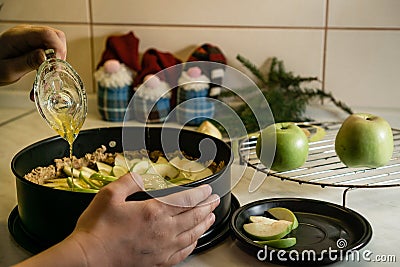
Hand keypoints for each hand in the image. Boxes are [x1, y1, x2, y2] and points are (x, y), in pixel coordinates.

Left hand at [0, 25, 65, 84]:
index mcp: (19, 37)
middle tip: (54, 69)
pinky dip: (52, 60)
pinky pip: (50, 48)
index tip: (56, 64)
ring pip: (56, 42)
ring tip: (48, 72)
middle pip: (56, 36)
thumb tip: (45, 56)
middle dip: (60, 54)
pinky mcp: (33, 43)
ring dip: (56, 58)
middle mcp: (27, 33)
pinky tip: (45, 70)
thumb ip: (27, 62)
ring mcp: (31, 37)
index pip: (48, 34)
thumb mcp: (8, 70)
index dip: (57, 49)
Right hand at [70, 173, 219, 266]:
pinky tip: (194, 240)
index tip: (208, 189)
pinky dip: (193, 243)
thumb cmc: (97, 230)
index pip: (186, 200)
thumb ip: (130, 181)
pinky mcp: (157, 261)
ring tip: (211, 216)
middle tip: (215, 200)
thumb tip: (143, 173)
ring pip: (192, 234)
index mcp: (154, 212)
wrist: (88, 259)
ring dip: (204, 223)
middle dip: (207, 206)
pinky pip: (183, 252)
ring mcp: (162, 248)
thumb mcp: (110, 195)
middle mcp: (163, 231)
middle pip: (194, 216)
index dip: (200, 193)